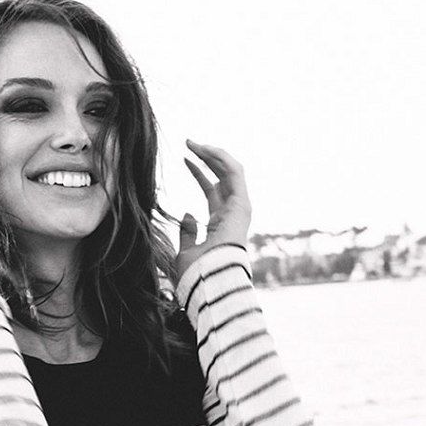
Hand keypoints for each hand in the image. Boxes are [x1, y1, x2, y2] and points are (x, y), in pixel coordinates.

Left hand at [175, 140, 251, 282]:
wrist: (208, 282)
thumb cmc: (196, 274)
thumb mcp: (185, 250)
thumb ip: (188, 232)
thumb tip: (187, 214)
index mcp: (220, 224)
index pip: (212, 190)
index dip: (199, 173)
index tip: (183, 159)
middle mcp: (231, 214)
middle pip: (221, 177)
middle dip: (206, 159)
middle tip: (187, 143)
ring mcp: (239, 209)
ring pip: (229, 171)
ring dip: (212, 154)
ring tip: (192, 143)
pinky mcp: (242, 204)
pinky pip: (234, 172)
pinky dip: (220, 158)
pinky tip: (204, 149)